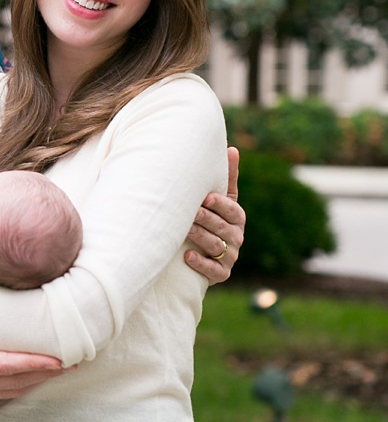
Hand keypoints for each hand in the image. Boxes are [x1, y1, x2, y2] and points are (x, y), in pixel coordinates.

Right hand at [0, 309, 63, 404]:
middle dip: (46, 374)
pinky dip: (18, 389)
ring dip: (36, 382)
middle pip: (17, 382)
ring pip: (11, 391)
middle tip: (73, 365)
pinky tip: (27, 383)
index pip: (9, 366)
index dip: (37, 363)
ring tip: (58, 373)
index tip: (61, 360)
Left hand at [184, 146, 244, 281]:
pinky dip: (201, 263)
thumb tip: (232, 148)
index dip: (221, 205)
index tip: (207, 198)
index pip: (233, 210)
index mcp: (237, 217)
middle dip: (208, 220)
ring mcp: (229, 256)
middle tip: (192, 213)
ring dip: (201, 238)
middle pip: (224, 228)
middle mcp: (236, 237)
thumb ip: (226, 177)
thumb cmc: (209, 217)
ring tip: (186, 231)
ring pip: (217, 247)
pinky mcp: (221, 273)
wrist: (202, 252)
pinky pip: (214, 270)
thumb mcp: (219, 198)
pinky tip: (187, 256)